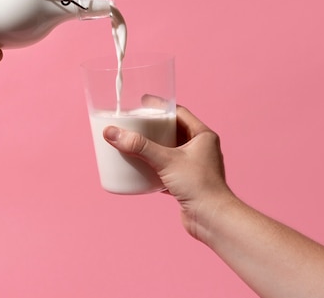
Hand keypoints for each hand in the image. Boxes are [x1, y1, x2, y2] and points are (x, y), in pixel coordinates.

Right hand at [103, 105, 233, 238]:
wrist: (212, 220)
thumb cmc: (199, 187)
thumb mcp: (165, 160)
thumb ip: (139, 145)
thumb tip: (111, 133)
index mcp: (203, 136)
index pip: (179, 113)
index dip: (160, 107)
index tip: (142, 104)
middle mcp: (201, 149)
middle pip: (172, 131)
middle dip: (153, 128)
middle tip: (134, 124)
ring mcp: (195, 167)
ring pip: (169, 151)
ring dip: (153, 148)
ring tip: (134, 144)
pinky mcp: (188, 183)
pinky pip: (168, 169)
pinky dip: (154, 167)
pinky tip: (141, 168)